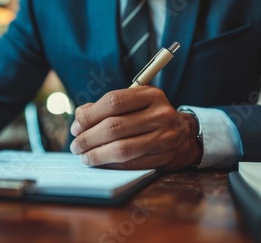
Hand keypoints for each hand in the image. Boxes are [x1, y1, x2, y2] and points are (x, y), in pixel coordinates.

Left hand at [69, 86, 201, 170]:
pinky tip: (98, 163)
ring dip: (95, 154)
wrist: (184, 135)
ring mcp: (164, 137)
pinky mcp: (163, 157)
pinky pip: (129, 163)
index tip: (76, 126)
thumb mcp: (134, 103)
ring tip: (83, 156)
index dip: (89, 116)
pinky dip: (109, 164)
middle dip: (88, 138)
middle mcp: (160, 114)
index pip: (113, 102)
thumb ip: (105, 106)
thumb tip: (79, 117)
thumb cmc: (149, 116)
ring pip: (120, 148)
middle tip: (76, 145)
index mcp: (151, 95)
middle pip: (114, 126)